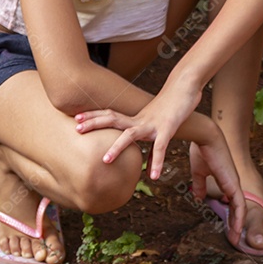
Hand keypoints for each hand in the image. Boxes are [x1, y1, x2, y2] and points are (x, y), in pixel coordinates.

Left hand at [74, 85, 197, 179]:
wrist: (186, 87)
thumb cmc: (172, 106)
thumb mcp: (158, 126)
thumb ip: (151, 146)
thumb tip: (147, 167)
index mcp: (136, 118)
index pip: (110, 114)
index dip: (94, 116)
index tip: (76, 119)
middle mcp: (140, 120)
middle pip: (113, 119)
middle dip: (94, 123)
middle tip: (76, 128)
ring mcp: (152, 124)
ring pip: (130, 135)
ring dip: (117, 146)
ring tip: (105, 161)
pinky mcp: (167, 129)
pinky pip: (160, 148)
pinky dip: (157, 161)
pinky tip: (154, 175)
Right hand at [189, 137, 245, 245]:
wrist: (205, 137)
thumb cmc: (202, 151)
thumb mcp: (199, 172)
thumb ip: (200, 185)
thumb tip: (198, 197)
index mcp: (225, 180)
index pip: (232, 202)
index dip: (231, 215)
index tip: (228, 227)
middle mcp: (232, 183)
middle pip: (238, 208)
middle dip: (236, 224)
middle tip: (235, 238)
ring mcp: (234, 183)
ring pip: (240, 209)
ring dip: (238, 225)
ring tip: (236, 239)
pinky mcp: (233, 183)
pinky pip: (239, 205)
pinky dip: (239, 218)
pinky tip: (236, 228)